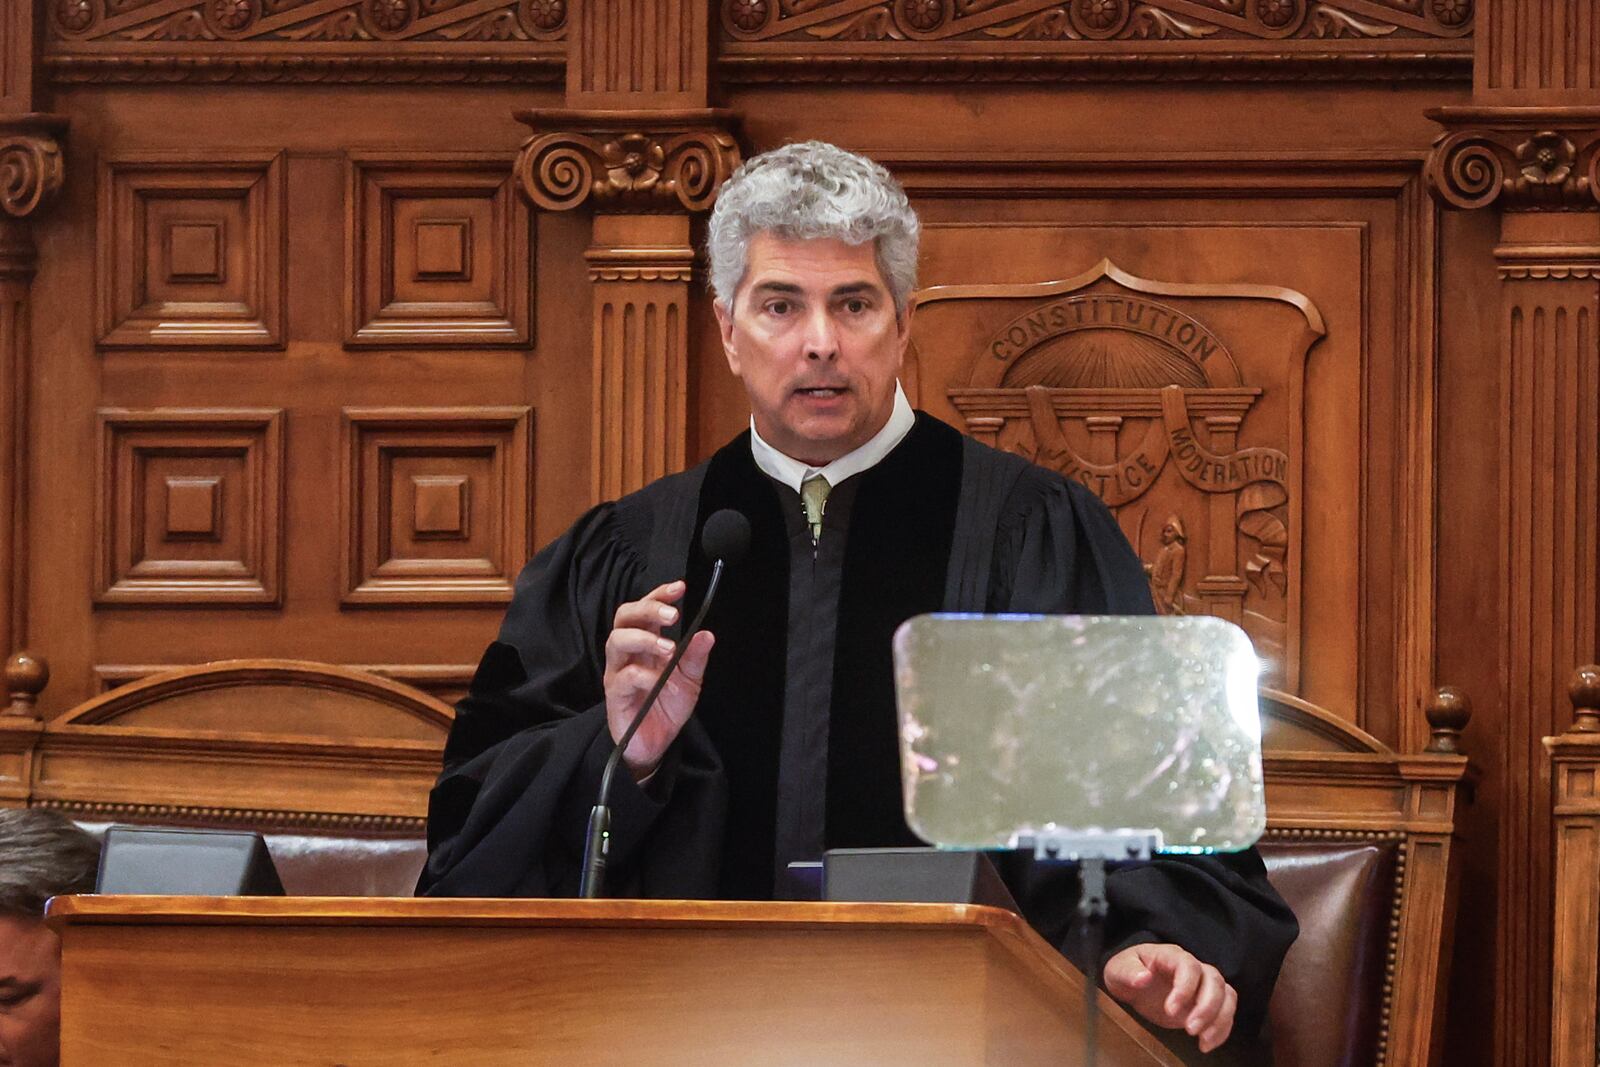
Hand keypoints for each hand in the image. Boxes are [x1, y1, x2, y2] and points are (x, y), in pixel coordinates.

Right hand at [603, 580, 714, 780]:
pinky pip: (623, 676)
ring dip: (645, 639)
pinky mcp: (615, 694)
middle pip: (625, 617)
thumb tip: (707, 634)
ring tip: (669, 648)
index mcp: (646, 643)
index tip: (679, 588)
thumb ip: (695, 658)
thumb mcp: (690, 681)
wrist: (656, 743)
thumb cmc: (666, 706)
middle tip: (673, 616)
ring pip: (617, 641)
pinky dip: (643, 674)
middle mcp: (628, 653)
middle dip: (648, 609)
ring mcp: (619, 672)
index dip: (659, 595)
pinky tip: (658, 681)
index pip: (645, 610)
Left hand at [1102, 943, 1236, 1053]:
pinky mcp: (1205, 1002)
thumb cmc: (1127, 971)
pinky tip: (1206, 1044)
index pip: (1188, 966)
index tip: (1170, 1010)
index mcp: (1171, 955)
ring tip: (1203, 1041)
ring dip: (1219, 1020)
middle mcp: (1192, 967)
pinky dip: (1221, 1029)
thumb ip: (1129, 972)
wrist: (1132, 981)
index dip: (1185, 988)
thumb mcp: (1119, 969)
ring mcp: (1202, 984)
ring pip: (1226, 995)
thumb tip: (1142, 978)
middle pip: (1214, 980)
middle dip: (1207, 1007)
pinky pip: (1225, 1011)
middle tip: (1189, 1029)